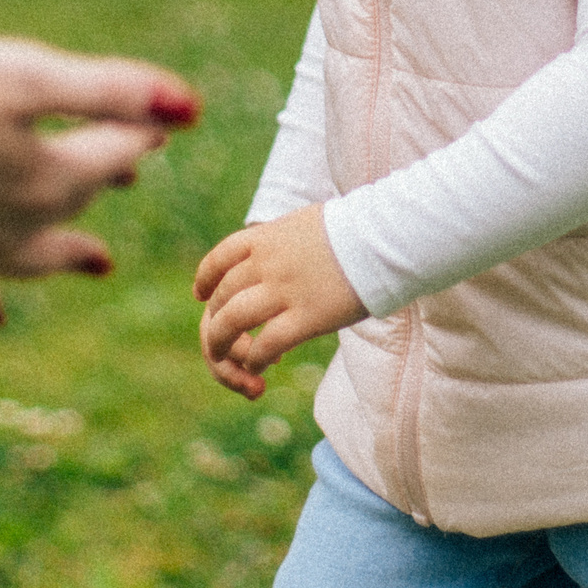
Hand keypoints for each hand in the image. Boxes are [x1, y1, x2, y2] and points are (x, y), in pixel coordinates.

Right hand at [0, 34, 197, 324]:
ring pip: (33, 259)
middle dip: (105, 179)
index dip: (141, 129)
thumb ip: (110, 93)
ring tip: (99, 262)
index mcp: (52, 180)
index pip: (116, 153)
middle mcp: (17, 229)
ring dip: (67, 256)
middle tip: (130, 168)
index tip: (160, 118)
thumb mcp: (26, 77)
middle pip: (77, 202)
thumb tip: (189, 110)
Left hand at [194, 204, 365, 398]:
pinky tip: (263, 366)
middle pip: (223, 296)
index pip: (220, 258)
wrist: (386, 237)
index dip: (205, 279)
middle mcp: (268, 263)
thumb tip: (279, 246)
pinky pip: (266, 344)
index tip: (201, 295)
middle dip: (216, 319)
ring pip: (233, 322)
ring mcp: (285, 291)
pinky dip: (256, 358)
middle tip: (221, 336)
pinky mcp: (306, 317)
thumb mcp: (307, 222)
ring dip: (223, 344)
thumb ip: (285, 239)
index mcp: (267, 237)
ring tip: (227, 358)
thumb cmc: (357, 228)